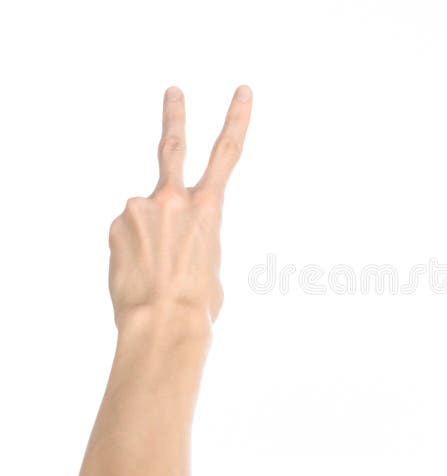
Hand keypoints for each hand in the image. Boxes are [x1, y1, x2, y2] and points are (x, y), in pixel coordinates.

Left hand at [108, 86, 251, 327]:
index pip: (227, 152)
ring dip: (150, 236)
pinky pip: (127, 232)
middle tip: (172, 91)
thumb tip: (171, 235)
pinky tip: (138, 271)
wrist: (163, 323)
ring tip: (155, 269)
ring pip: (146, 214)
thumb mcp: (212, 264)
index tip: (241, 92)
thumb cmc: (198, 305)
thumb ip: (196, 236)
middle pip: (173, 146)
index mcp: (209, 208)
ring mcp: (140, 208)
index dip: (236, 118)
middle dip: (174, 115)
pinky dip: (133, 249)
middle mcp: (174, 199)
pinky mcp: (116, 224)